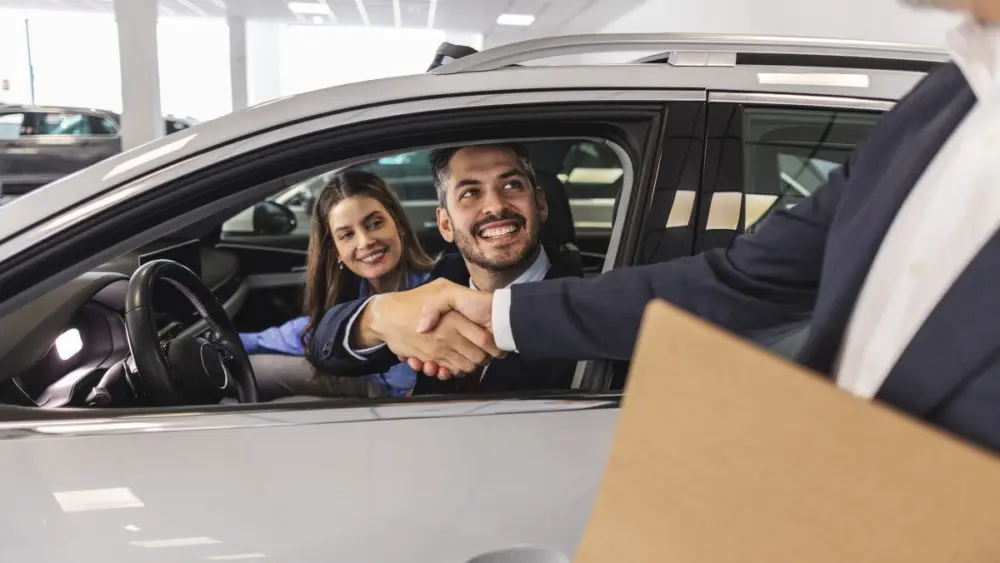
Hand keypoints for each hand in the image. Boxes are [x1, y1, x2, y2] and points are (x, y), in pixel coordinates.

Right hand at [358, 279, 501, 373]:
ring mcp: (440, 350)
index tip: (495, 342)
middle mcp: (450, 337)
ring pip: (465, 367)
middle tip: (485, 350)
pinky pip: (448, 371)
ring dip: (469, 365)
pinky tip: (448, 362)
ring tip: (468, 355)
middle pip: (479, 357)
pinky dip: (451, 371)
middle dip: (485, 356)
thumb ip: (453, 297)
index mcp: (456, 320)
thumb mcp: (440, 288)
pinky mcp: (430, 359)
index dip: (494, 344)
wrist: (386, 316)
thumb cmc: (414, 300)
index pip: (486, 340)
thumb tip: (468, 312)